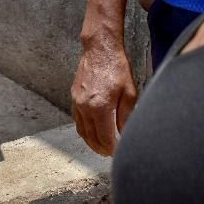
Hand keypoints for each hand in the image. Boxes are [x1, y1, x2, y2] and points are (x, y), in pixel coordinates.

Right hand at [71, 41, 137, 155]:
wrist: (99, 50)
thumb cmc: (117, 68)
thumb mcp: (129, 93)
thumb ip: (126, 117)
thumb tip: (124, 134)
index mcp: (100, 107)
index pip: (105, 138)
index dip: (112, 149)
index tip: (118, 153)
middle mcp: (85, 106)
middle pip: (91, 137)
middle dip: (101, 148)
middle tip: (111, 153)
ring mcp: (77, 102)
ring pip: (81, 130)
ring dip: (90, 141)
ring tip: (101, 147)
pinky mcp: (74, 96)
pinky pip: (76, 119)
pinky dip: (83, 130)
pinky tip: (91, 131)